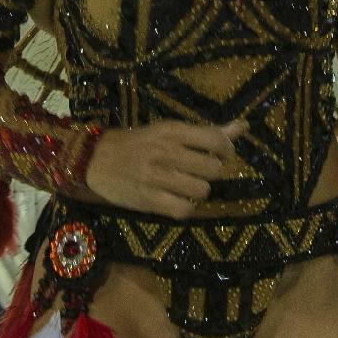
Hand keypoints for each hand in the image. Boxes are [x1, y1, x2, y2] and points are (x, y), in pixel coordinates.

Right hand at [83, 119, 242, 218]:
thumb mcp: (168, 131)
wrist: (95, 159)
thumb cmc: (137, 143)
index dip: (226, 150)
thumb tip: (242, 127)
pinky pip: (183, 210)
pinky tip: (177, 201)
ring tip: (187, 187)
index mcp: (172, 131)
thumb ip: (205, 133)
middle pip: (213, 168)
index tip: (221, 155)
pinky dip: (185, 208)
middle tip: (200, 172)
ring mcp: (157, 177)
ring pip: (201, 191)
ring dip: (198, 191)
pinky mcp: (148, 199)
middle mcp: (166, 152)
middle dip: (211, 172)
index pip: (215, 140)